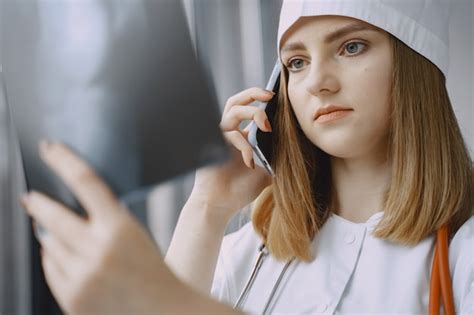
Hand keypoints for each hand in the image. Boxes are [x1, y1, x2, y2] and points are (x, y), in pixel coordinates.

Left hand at [21, 142, 189, 314]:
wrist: (162, 311)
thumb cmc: (153, 272)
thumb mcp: (136, 235)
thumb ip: (107, 219)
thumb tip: (69, 210)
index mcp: (120, 227)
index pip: (86, 182)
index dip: (64, 160)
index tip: (50, 149)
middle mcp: (98, 249)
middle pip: (53, 214)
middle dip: (37, 203)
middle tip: (30, 197)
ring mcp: (82, 275)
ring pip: (49, 243)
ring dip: (52, 236)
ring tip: (70, 242)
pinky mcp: (72, 297)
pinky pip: (50, 268)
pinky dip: (54, 259)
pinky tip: (69, 260)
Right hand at [190, 88, 274, 219]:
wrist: (220, 206)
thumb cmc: (240, 190)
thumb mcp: (266, 173)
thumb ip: (275, 160)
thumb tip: (296, 153)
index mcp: (241, 136)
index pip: (250, 110)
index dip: (261, 100)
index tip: (279, 98)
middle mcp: (230, 133)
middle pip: (237, 101)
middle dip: (254, 93)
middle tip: (271, 95)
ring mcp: (220, 138)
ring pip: (232, 110)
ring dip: (251, 113)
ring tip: (266, 125)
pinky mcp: (213, 145)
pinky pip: (230, 134)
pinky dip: (244, 145)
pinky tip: (249, 162)